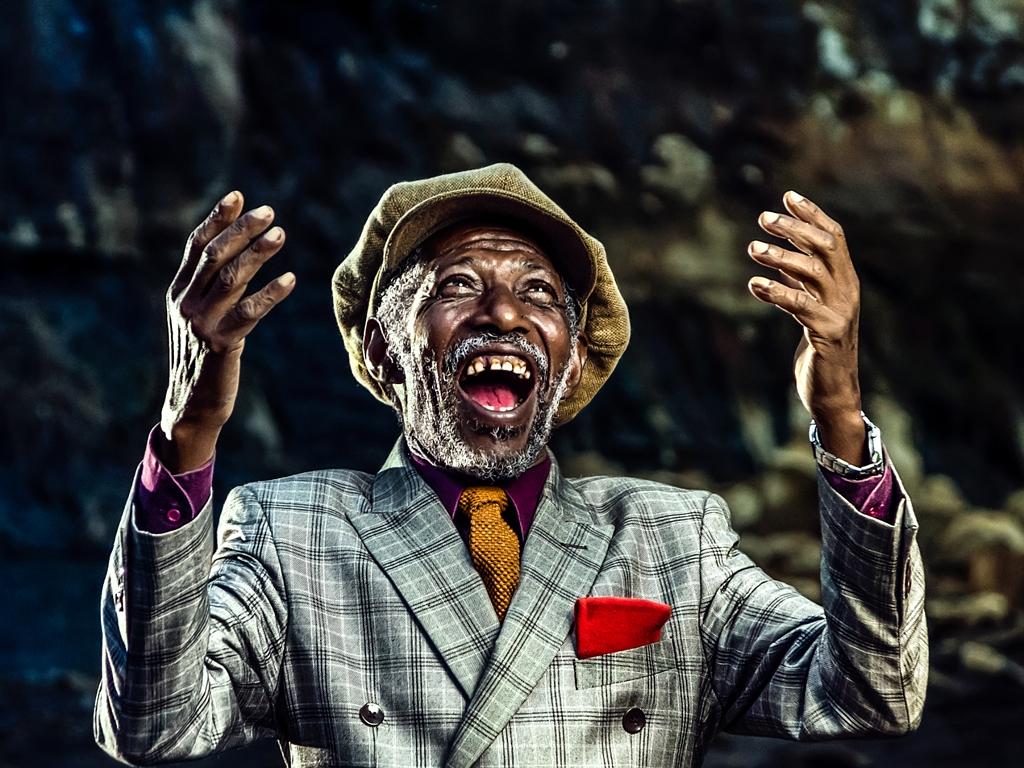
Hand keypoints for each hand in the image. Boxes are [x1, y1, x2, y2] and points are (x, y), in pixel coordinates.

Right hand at [159, 191, 295, 471]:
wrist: (192, 405)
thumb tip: (238, 251)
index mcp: (177, 292)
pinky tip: (290, 279)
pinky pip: (250, 312)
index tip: (239, 196)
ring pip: (230, 278)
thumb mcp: (200, 318)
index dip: (217, 219)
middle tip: (269, 212)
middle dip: (241, 230)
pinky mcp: (221, 344)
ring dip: (258, 254)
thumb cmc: (203, 358)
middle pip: (214, 256)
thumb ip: (211, 288)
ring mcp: (201, 323)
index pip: (195, 246)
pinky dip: (271, 293)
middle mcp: (185, 303)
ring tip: (281, 235)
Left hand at [746, 191, 866, 464]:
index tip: (787, 196)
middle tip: (762, 219)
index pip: (834, 237)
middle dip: (795, 228)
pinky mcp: (826, 334)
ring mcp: (840, 312)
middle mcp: (847, 291)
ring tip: (753, 248)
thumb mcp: (810, 309)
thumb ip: (800, 283)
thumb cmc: (819, 348)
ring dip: (781, 256)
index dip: (812, 214)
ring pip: (813, 272)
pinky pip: (800, 306)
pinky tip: (754, 285)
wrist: (833, 391)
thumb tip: (779, 256)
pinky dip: (776, 292)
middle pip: (826, 246)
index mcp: (845, 281)